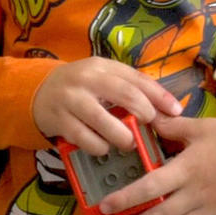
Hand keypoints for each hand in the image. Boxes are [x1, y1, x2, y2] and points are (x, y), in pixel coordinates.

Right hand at [31, 57, 179, 156]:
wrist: (39, 93)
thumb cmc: (82, 88)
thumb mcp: (104, 78)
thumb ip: (131, 88)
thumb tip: (166, 107)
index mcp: (103, 66)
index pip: (137, 79)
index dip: (160, 95)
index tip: (176, 111)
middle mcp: (87, 79)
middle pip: (124, 94)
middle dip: (143, 112)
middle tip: (149, 126)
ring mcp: (71, 100)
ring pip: (103, 120)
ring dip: (121, 135)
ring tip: (128, 142)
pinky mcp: (59, 121)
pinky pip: (84, 138)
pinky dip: (99, 146)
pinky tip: (103, 148)